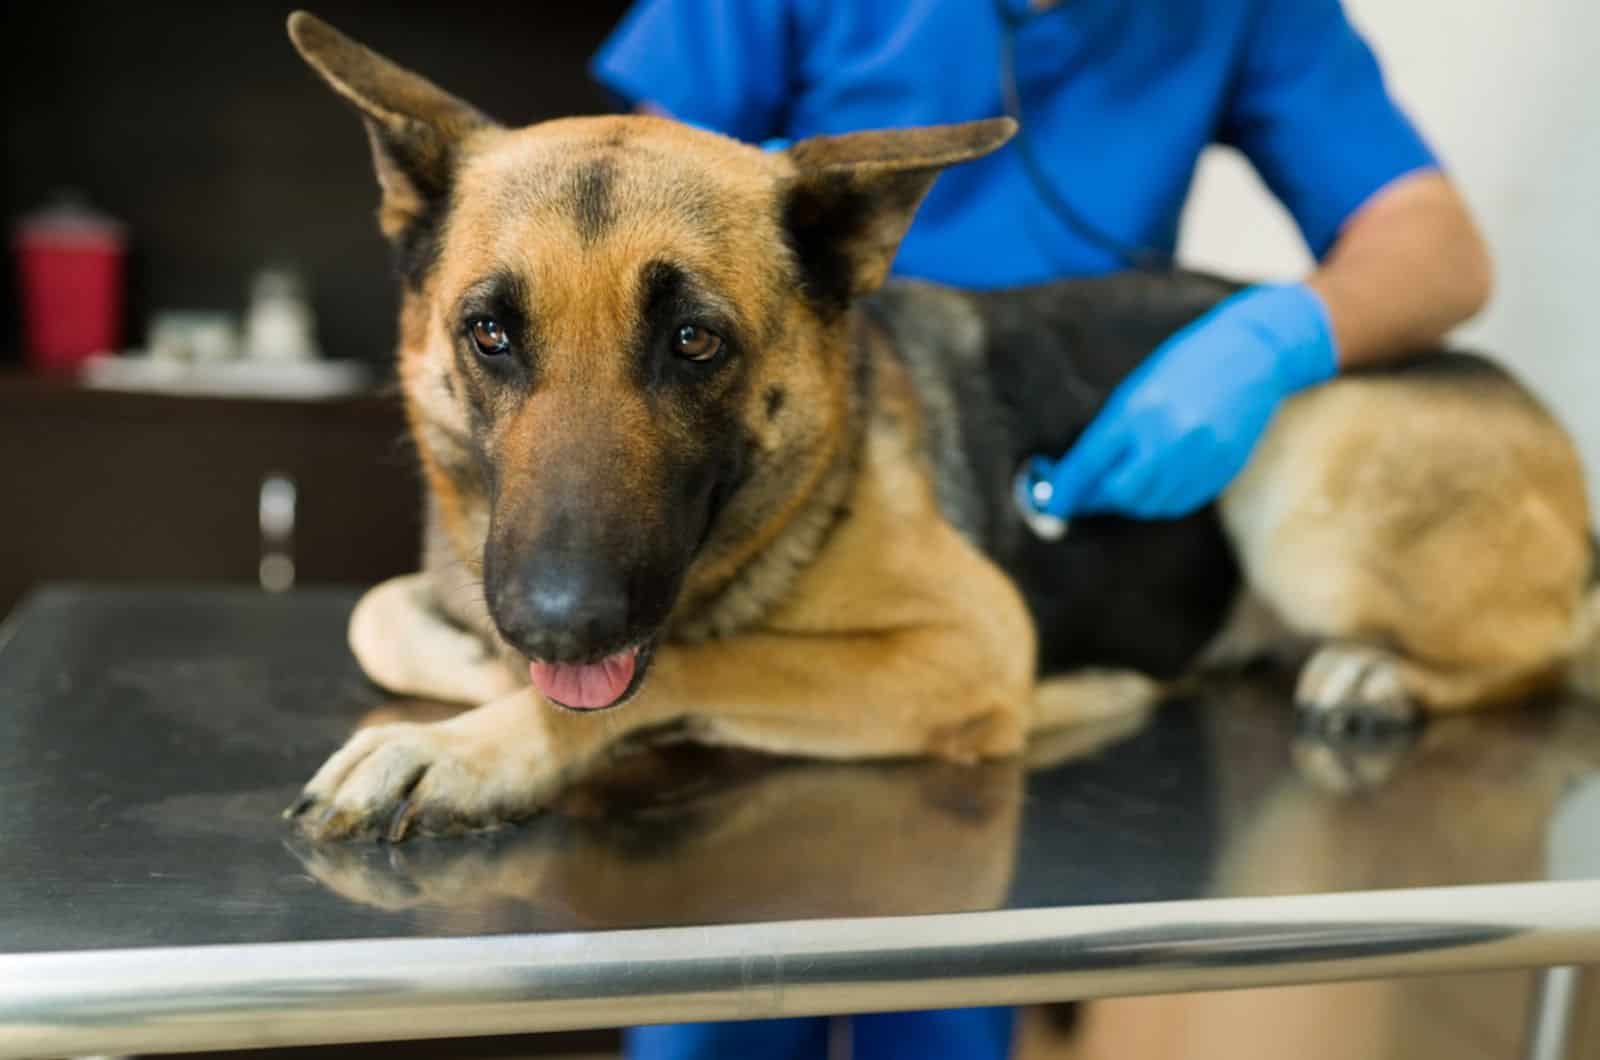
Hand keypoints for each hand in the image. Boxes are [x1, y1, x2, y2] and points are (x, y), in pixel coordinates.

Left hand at [1036, 283, 1337, 519]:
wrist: (1255, 353)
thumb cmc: (1188, 361)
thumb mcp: (1140, 385)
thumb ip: (1112, 429)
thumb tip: (1081, 471)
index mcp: (1140, 410)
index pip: (1090, 463)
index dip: (1066, 488)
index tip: (1051, 502)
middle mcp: (1169, 438)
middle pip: (1118, 492)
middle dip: (1094, 498)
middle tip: (1081, 496)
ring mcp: (1199, 458)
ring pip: (1148, 504)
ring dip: (1125, 503)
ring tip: (1116, 489)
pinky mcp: (1220, 471)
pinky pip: (1178, 503)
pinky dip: (1156, 503)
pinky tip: (1149, 489)